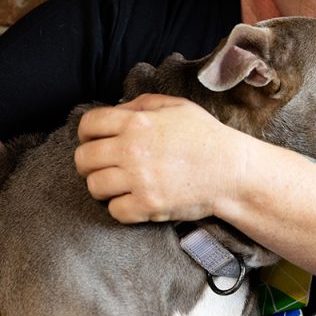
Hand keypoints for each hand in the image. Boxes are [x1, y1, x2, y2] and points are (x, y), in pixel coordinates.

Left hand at [74, 94, 243, 223]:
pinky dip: (121, 208)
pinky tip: (133, 201)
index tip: (93, 141)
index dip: (86, 134)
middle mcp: (132, 149)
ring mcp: (139, 179)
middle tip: (103, 166)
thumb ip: (142, 104)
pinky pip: (114, 211)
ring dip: (103, 187)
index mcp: (136, 122)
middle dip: (89, 163)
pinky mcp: (147, 205)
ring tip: (118, 185)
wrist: (232, 171)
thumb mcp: (176, 106)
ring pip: (94, 186)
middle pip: (83, 158)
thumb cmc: (206, 136)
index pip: (88, 125)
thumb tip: (117, 110)